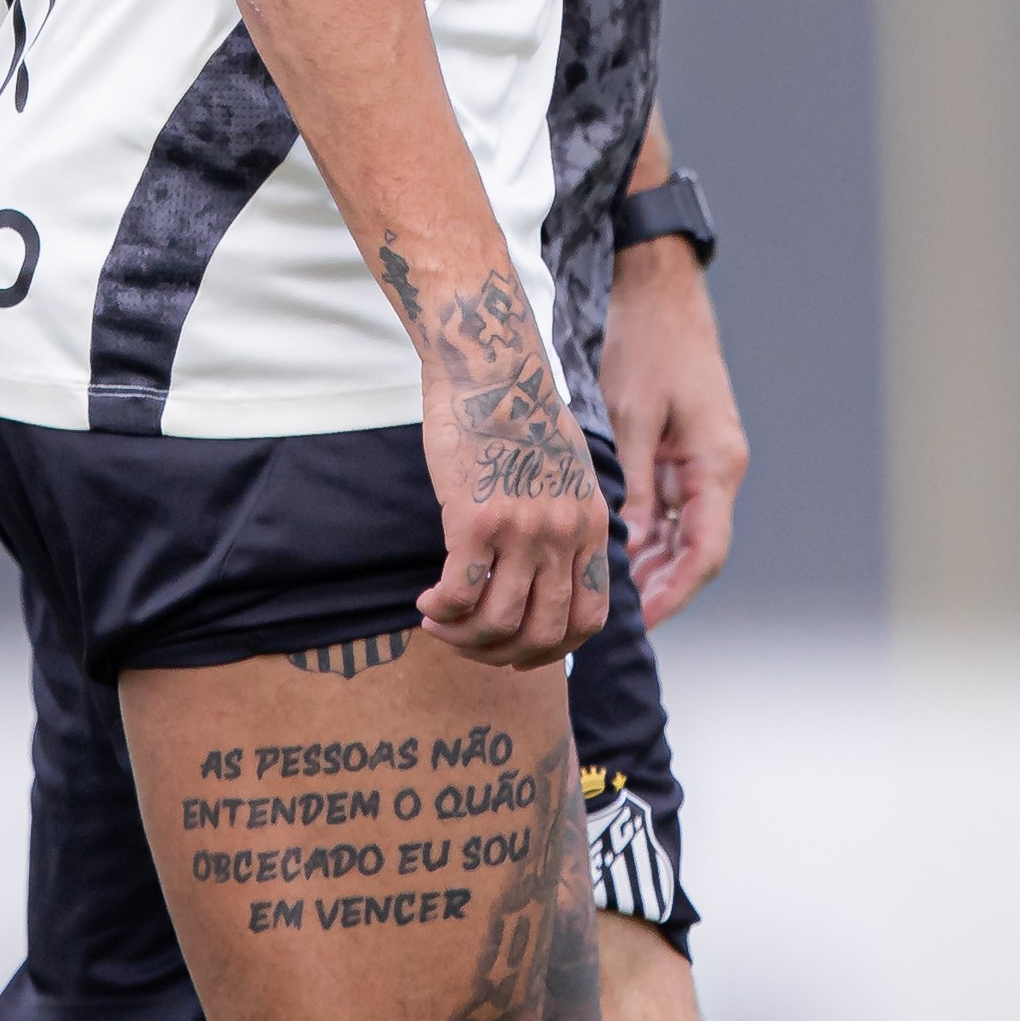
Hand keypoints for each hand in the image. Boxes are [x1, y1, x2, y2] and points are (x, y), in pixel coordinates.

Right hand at [413, 267, 609, 670]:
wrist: (490, 365)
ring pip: (499, 622)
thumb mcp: (569, 470)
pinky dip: (441, 611)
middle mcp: (565, 533)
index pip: (590, 618)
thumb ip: (569, 521)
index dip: (554, 650)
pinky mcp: (477, 518)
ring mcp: (524, 528)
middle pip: (545, 633)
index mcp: (592, 525)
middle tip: (472, 644)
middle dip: (503, 654)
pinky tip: (427, 602)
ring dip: (464, 638)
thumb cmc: (520, 412)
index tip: (519, 649)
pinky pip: (459, 593)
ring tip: (439, 622)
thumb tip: (555, 568)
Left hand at [601, 236, 748, 625]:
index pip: (705, 552)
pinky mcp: (684, 449)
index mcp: (716, 463)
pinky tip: (610, 547)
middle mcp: (718, 468)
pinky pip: (670, 505)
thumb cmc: (647, 345)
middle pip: (696, 549)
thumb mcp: (632, 417)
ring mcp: (702, 460)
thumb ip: (634, 487)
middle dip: (658, 586)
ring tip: (603, 591)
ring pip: (682, 531)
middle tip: (609, 616)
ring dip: (650, 561)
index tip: (639, 622)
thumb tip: (628, 551)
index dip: (674, 593)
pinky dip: (645, 530)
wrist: (658, 292)